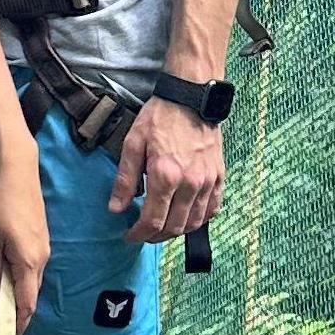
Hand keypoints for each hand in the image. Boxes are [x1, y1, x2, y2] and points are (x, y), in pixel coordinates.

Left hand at [0, 142, 49, 327]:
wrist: (17, 169)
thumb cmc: (0, 202)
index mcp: (29, 262)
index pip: (26, 303)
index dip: (18, 324)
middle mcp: (41, 258)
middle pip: (30, 294)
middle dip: (16, 311)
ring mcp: (43, 247)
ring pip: (29, 279)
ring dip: (15, 292)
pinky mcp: (39, 237)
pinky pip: (30, 265)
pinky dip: (18, 276)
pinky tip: (3, 274)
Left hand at [111, 94, 223, 246]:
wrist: (191, 97)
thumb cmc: (160, 117)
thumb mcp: (133, 144)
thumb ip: (125, 180)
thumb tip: (116, 209)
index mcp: (165, 176)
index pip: (153, 221)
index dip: (139, 234)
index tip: (129, 236)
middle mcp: (190, 183)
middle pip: (174, 227)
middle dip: (155, 236)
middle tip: (143, 233)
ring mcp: (208, 181)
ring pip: (194, 222)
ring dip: (176, 231)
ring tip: (162, 227)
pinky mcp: (219, 176)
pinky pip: (212, 209)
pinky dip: (199, 219)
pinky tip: (187, 217)